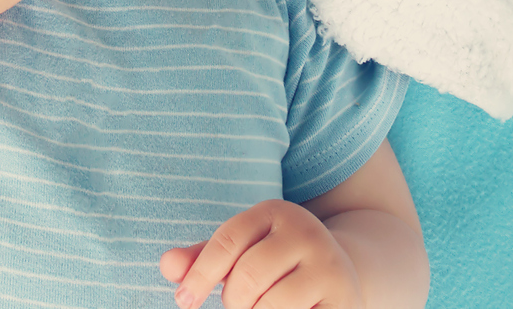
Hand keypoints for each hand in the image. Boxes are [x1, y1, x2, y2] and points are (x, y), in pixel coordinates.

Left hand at [161, 200, 360, 308]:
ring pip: (271, 305)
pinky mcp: (345, 300)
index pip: (227, 241)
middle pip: (247, 277)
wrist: (339, 277)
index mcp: (275, 212)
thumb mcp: (240, 253)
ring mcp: (330, 267)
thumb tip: (167, 265)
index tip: (184, 300)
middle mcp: (307, 232)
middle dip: (233, 300)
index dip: (199, 275)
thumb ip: (203, 259)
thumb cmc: (275, 267)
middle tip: (238, 306)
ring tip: (261, 308)